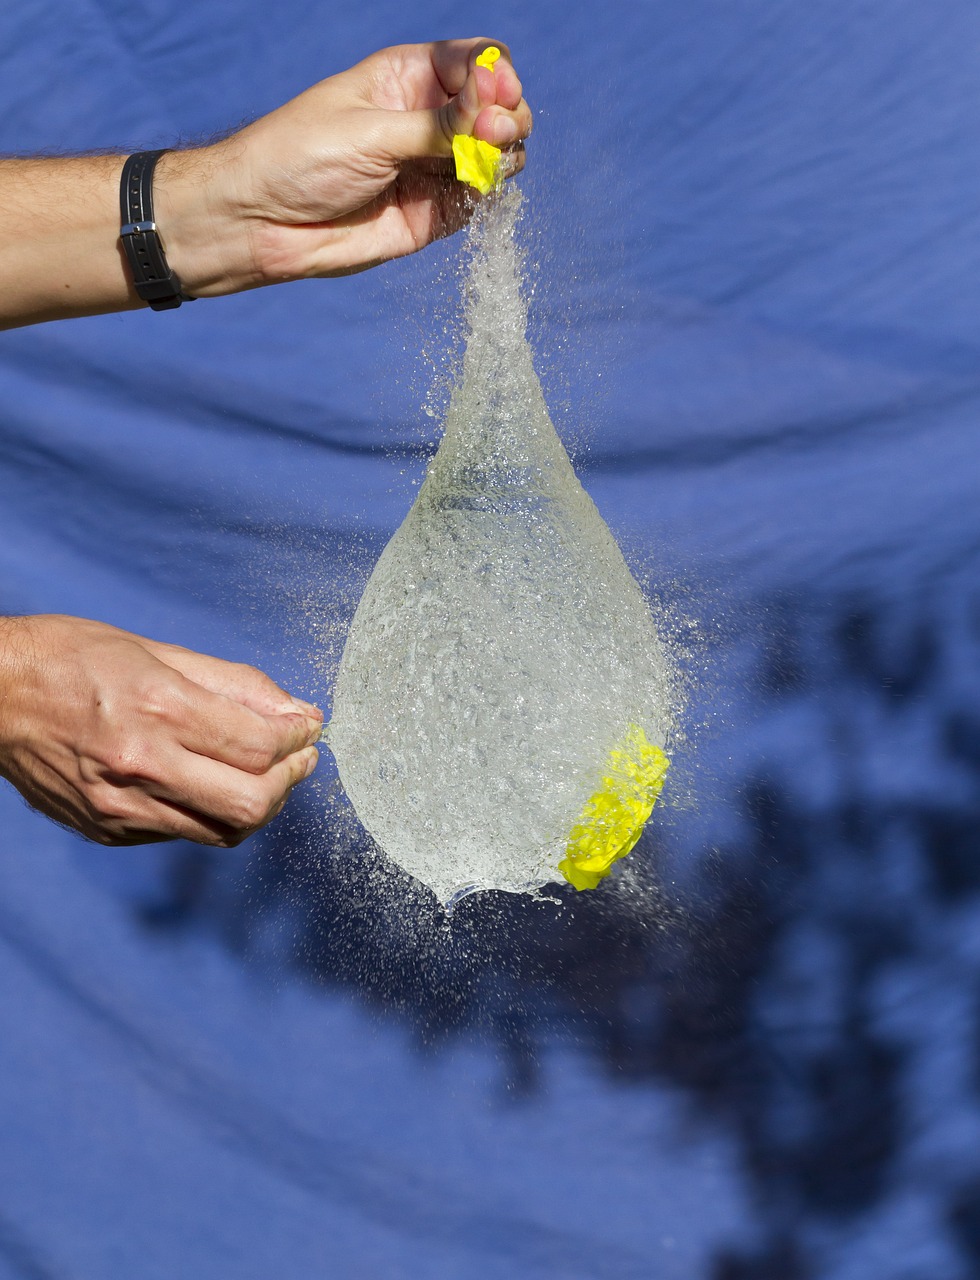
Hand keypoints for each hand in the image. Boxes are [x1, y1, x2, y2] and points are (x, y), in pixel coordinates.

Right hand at [0, 615, 321, 845]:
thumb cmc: (70, 658)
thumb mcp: (157, 651)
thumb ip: (234, 685)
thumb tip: (297, 711)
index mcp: (157, 709)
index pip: (260, 745)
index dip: (300, 740)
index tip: (309, 729)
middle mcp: (141, 765)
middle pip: (252, 803)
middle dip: (292, 781)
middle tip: (300, 759)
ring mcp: (121, 807)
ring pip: (223, 830)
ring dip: (260, 804)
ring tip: (264, 774)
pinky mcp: (108, 831)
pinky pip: (183, 834)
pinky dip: (211, 812)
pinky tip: (209, 784)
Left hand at [159, 38, 532, 292]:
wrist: (263, 224)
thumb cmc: (300, 158)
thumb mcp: (370, 132)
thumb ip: (437, 127)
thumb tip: (498, 111)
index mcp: (407, 78)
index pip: (476, 61)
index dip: (496, 74)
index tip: (497, 93)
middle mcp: (427, 118)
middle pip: (497, 107)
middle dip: (508, 117)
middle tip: (493, 137)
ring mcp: (433, 166)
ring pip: (498, 154)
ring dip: (505, 157)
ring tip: (485, 166)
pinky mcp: (434, 213)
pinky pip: (479, 199)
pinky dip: (489, 195)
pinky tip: (477, 192)